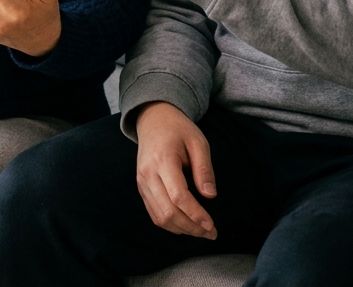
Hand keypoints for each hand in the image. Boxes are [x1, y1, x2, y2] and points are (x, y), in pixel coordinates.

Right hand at [135, 102, 216, 238]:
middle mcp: (148, 173)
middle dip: (191, 227)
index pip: (178, 196)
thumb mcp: (198, 141)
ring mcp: (142, 181)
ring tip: (201, 231)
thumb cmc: (178, 129)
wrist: (153, 119)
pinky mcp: (141, 187)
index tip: (211, 225)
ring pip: (159, 217)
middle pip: (168, 211)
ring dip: (181, 229)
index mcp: (163, 159)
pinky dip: (170, 224)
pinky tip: (186, 224)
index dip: (196, 215)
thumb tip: (210, 196)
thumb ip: (204, 168)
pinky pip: (154, 213)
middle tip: (210, 233)